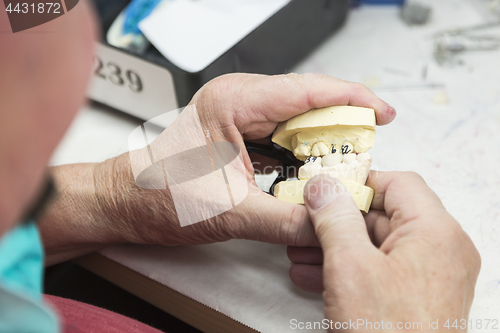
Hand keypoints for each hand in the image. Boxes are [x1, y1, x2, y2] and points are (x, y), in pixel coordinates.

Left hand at [41, 73, 395, 263]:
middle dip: (342, 126)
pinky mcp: (238, 134)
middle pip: (307, 104)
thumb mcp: (228, 212)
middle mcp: (238, 101)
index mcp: (234, 102)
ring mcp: (238, 116)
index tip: (382, 114)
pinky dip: (303, 154)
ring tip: (347, 165)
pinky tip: (316, 172)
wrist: (122, 203)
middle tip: (367, 152)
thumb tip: (327, 226)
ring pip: (297, 121)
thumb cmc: (155, 195)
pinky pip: (282, 137)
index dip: (351, 99)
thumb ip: (285, 221)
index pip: (307, 91)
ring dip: (324, 142)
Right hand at [288, 172, 479, 331]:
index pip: (397, 183)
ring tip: (301, 250)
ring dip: (337, 245)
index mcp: (435, 233)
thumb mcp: (350, 267)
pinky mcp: (416, 299)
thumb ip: (335, 218)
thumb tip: (325, 186)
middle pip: (385, 215)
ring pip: (378, 245)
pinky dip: (349, 268)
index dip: (358, 182)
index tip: (326, 189)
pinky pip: (380, 271)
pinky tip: (314, 275)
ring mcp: (430, 278)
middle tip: (305, 222)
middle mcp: (440, 252)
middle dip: (339, 219)